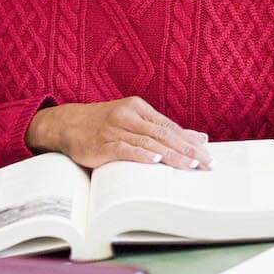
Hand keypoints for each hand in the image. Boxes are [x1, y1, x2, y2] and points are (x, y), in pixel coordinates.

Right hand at [25, 97, 212, 170]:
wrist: (65, 124)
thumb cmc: (104, 125)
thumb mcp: (134, 121)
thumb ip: (164, 129)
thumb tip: (199, 138)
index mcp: (138, 108)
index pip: (169, 126)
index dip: (189, 141)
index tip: (208, 154)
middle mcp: (127, 116)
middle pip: (163, 134)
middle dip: (187, 150)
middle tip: (206, 163)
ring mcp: (113, 129)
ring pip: (147, 142)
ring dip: (170, 155)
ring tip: (189, 166)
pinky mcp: (100, 144)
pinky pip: (123, 149)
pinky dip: (139, 155)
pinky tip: (154, 161)